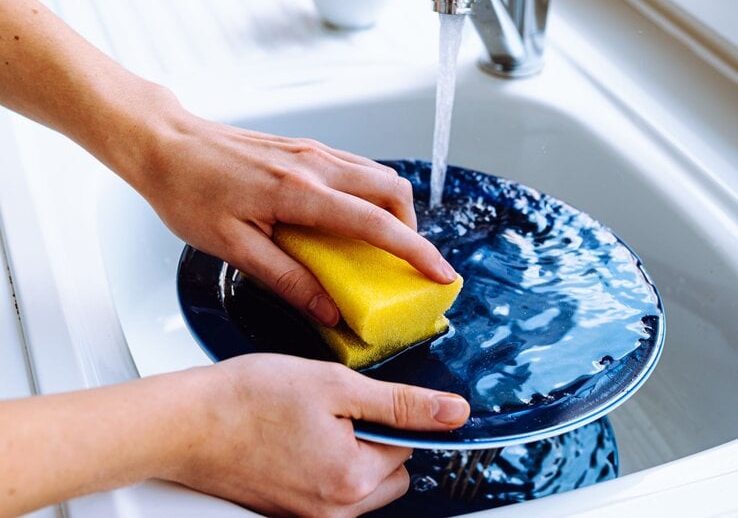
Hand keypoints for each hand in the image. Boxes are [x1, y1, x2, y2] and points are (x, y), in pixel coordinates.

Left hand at [126, 95, 456, 325]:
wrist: (166, 145)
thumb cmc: (189, 192)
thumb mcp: (234, 247)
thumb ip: (287, 279)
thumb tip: (328, 310)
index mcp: (299, 192)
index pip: (375, 223)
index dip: (415, 251)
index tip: (438, 273)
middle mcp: (315, 164)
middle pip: (392, 190)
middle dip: (412, 228)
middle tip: (406, 263)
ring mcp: (312, 151)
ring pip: (378, 176)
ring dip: (392, 210)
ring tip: (382, 246)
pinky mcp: (305, 148)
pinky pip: (356, 168)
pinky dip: (371, 194)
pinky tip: (351, 219)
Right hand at [165, 354, 469, 516]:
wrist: (186, 422)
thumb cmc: (248, 399)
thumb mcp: (336, 385)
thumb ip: (401, 403)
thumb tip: (453, 412)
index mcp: (352, 480)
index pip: (408, 449)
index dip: (387, 415)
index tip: (358, 400)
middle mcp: (334, 511)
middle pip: (390, 475)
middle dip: (376, 441)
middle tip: (335, 411)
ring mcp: (309, 516)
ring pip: (361, 485)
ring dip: (351, 453)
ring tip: (311, 424)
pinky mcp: (289, 512)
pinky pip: (330, 492)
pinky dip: (325, 465)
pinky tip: (296, 440)